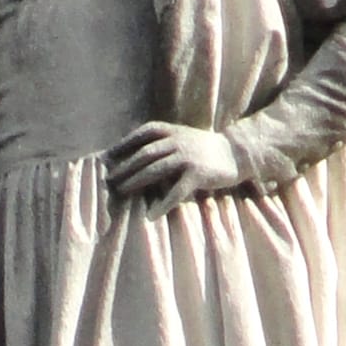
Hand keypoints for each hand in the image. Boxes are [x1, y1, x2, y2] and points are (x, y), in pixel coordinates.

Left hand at [106, 122, 241, 208]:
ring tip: (121, 192)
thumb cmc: (206, 148)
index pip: (144, 133)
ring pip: (155, 170)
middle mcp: (178, 141)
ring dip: (135, 181)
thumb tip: (137, 154)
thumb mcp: (183, 137)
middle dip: (125, 166)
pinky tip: (151, 215)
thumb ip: (164, 142)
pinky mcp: (197, 174)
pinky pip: (176, 192)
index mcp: (173, 131)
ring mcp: (187, 158)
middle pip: (145, 154)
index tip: (108, 155)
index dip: (125, 143)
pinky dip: (162, 204)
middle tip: (109, 179)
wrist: (236, 153)